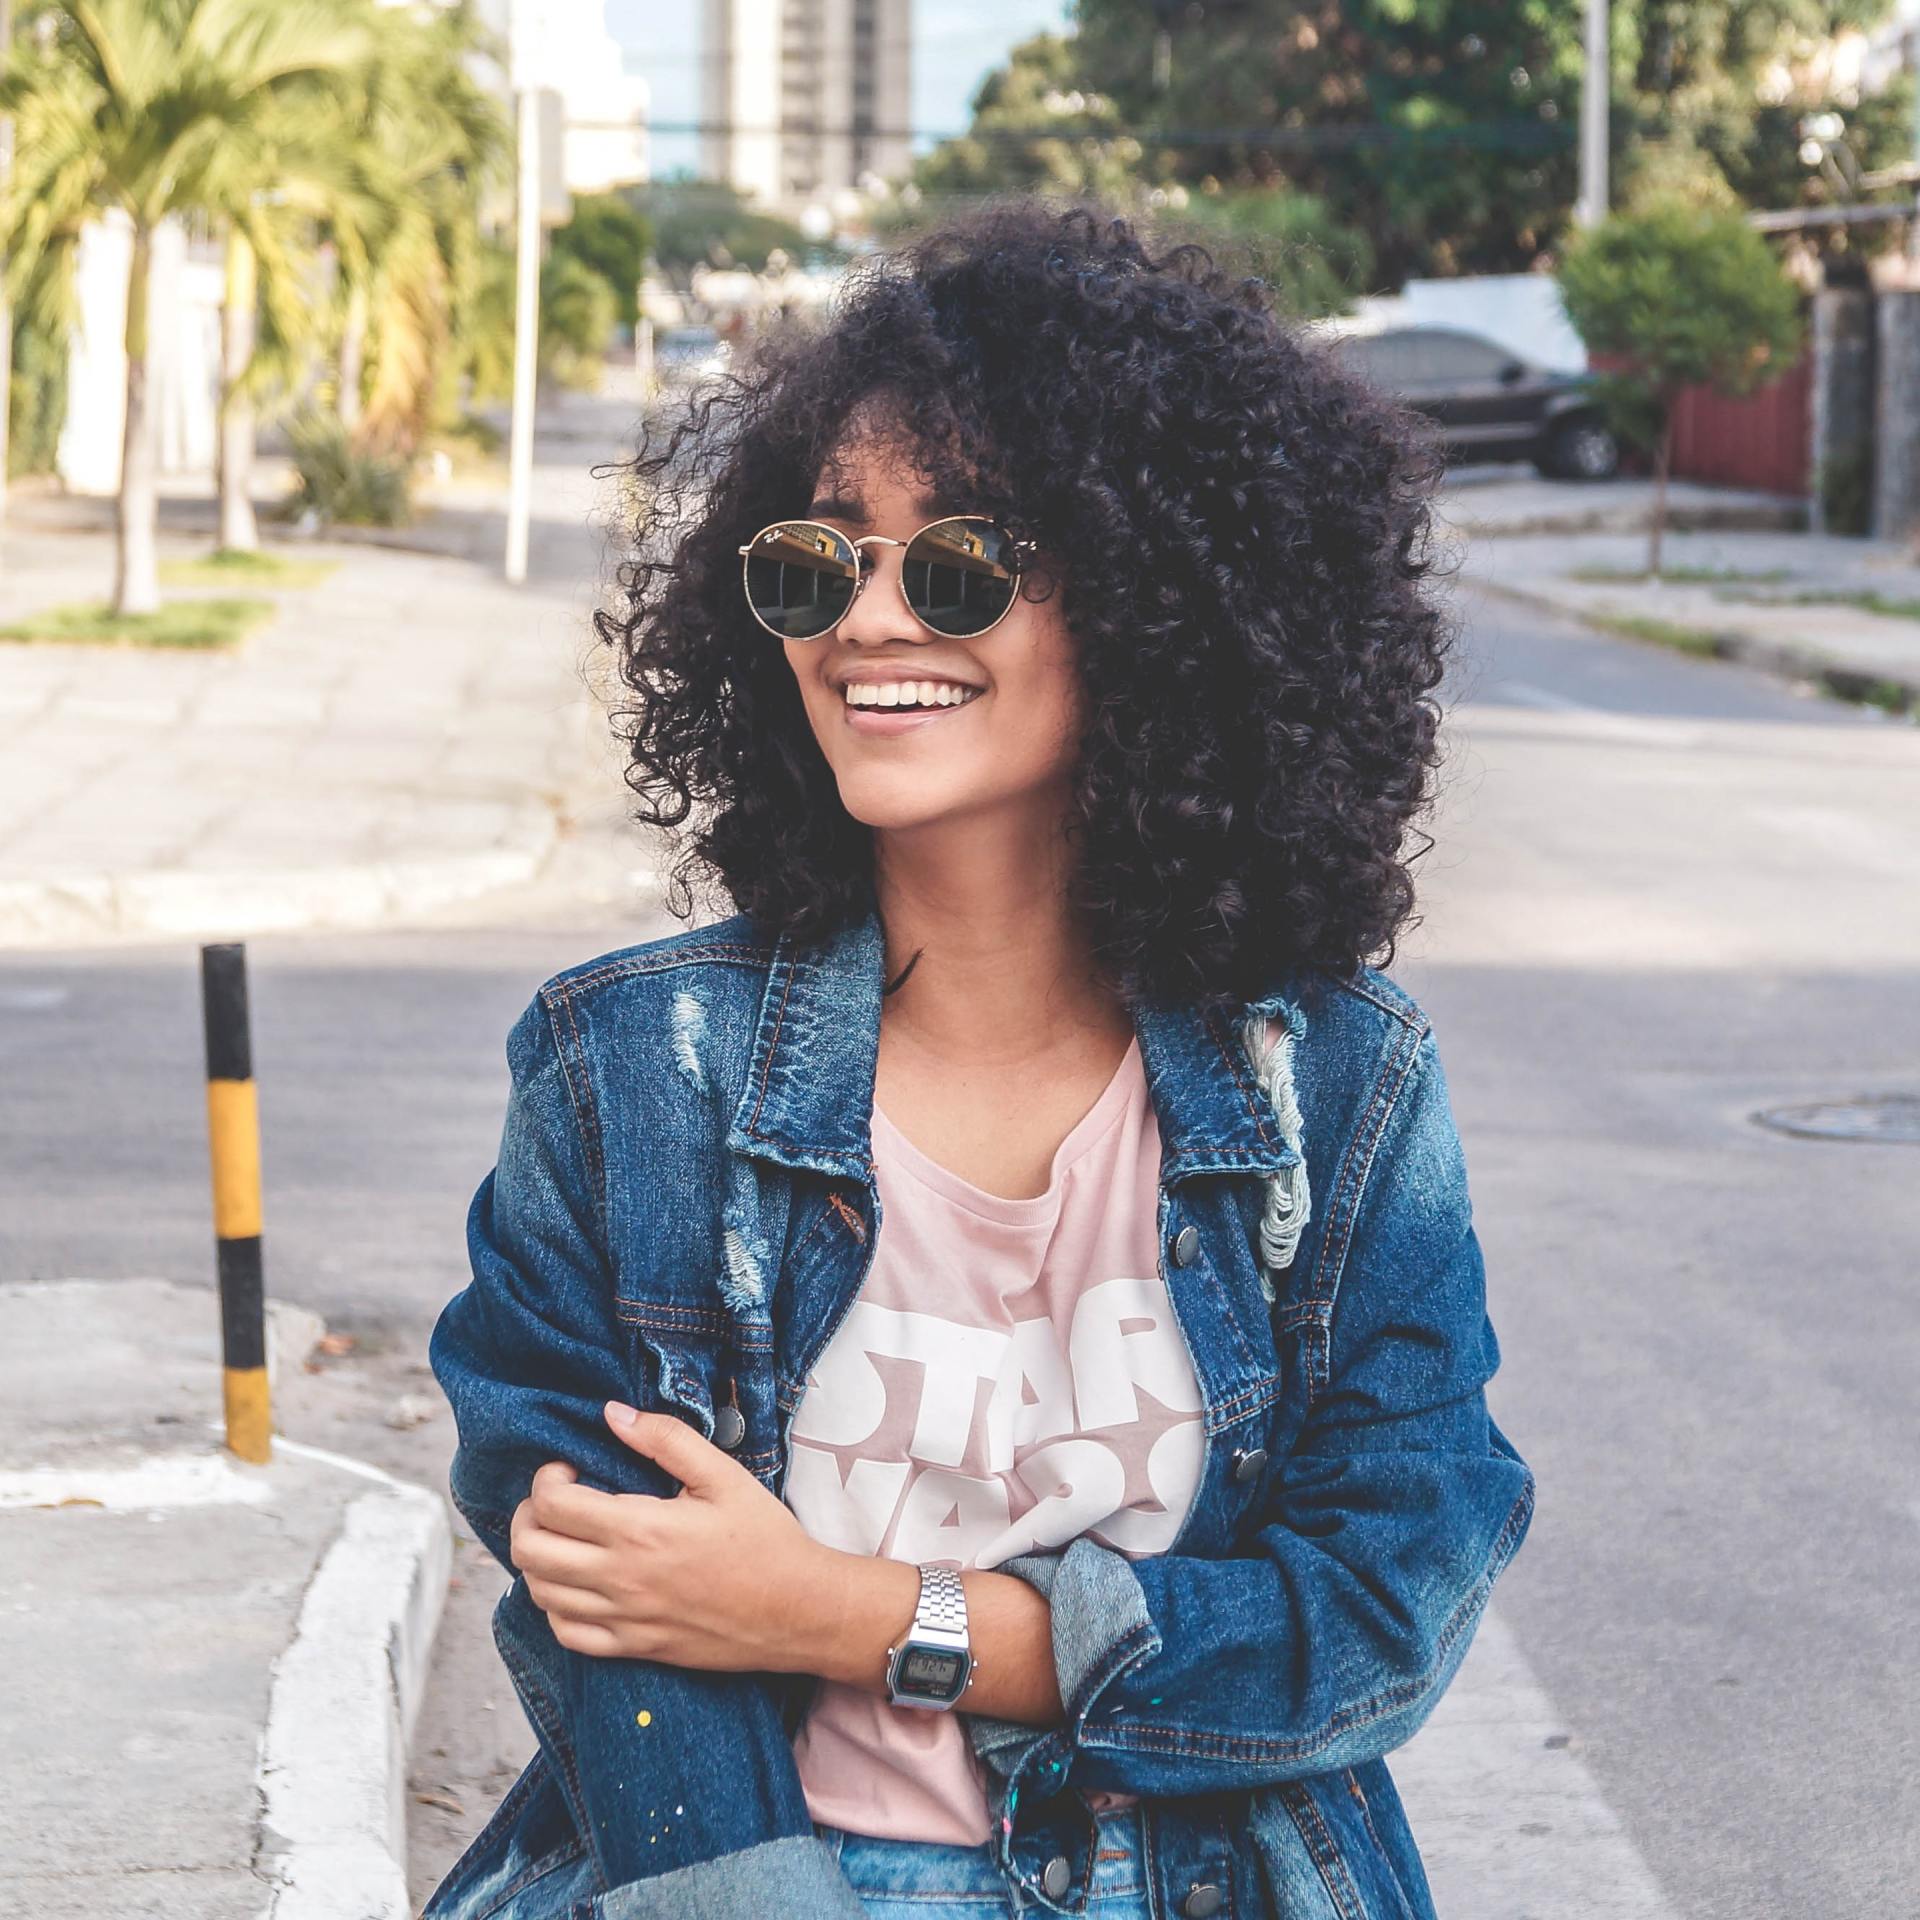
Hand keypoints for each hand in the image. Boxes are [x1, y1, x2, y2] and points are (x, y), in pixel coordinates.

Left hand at [510, 1400, 834, 1670]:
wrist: (796, 1610)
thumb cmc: (764, 1539)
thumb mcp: (723, 1475)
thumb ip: (666, 1439)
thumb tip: (614, 1414)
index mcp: (638, 1529)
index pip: (551, 1505)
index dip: (545, 1479)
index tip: (568, 1469)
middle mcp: (620, 1578)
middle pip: (530, 1550)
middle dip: (528, 1516)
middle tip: (554, 1500)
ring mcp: (623, 1618)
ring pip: (540, 1594)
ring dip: (538, 1559)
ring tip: (564, 1538)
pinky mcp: (634, 1647)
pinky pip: (568, 1634)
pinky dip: (555, 1608)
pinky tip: (575, 1586)